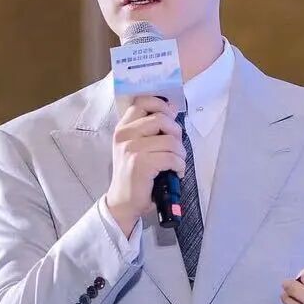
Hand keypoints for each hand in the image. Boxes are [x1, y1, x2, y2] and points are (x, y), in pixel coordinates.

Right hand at [105, 95, 185, 235]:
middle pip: (161, 118)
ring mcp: (131, 148)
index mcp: (123, 128)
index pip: (143, 101)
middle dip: (176, 133)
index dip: (162, 106)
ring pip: (170, 140)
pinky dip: (179, 166)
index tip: (171, 118)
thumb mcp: (136, 147)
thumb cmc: (134, 176)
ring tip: (177, 163)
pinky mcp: (141, 163)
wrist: (123, 202)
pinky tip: (175, 173)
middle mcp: (124, 135)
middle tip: (177, 148)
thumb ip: (150, 129)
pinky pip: (171, 157)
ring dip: (180, 153)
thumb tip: (172, 109)